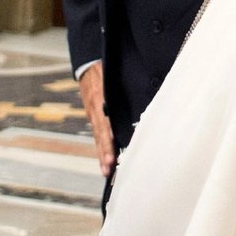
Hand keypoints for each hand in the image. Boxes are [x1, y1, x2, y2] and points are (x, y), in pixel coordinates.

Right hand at [78, 61, 114, 176]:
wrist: (86, 64)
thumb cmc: (104, 69)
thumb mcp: (111, 75)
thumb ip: (122, 86)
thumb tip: (148, 93)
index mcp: (100, 99)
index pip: (104, 120)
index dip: (108, 134)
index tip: (112, 145)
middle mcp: (95, 110)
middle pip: (100, 134)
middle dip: (104, 151)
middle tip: (109, 167)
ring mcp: (93, 115)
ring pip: (98, 137)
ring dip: (102, 154)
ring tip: (106, 171)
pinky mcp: (93, 117)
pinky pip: (97, 135)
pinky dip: (101, 149)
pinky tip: (104, 161)